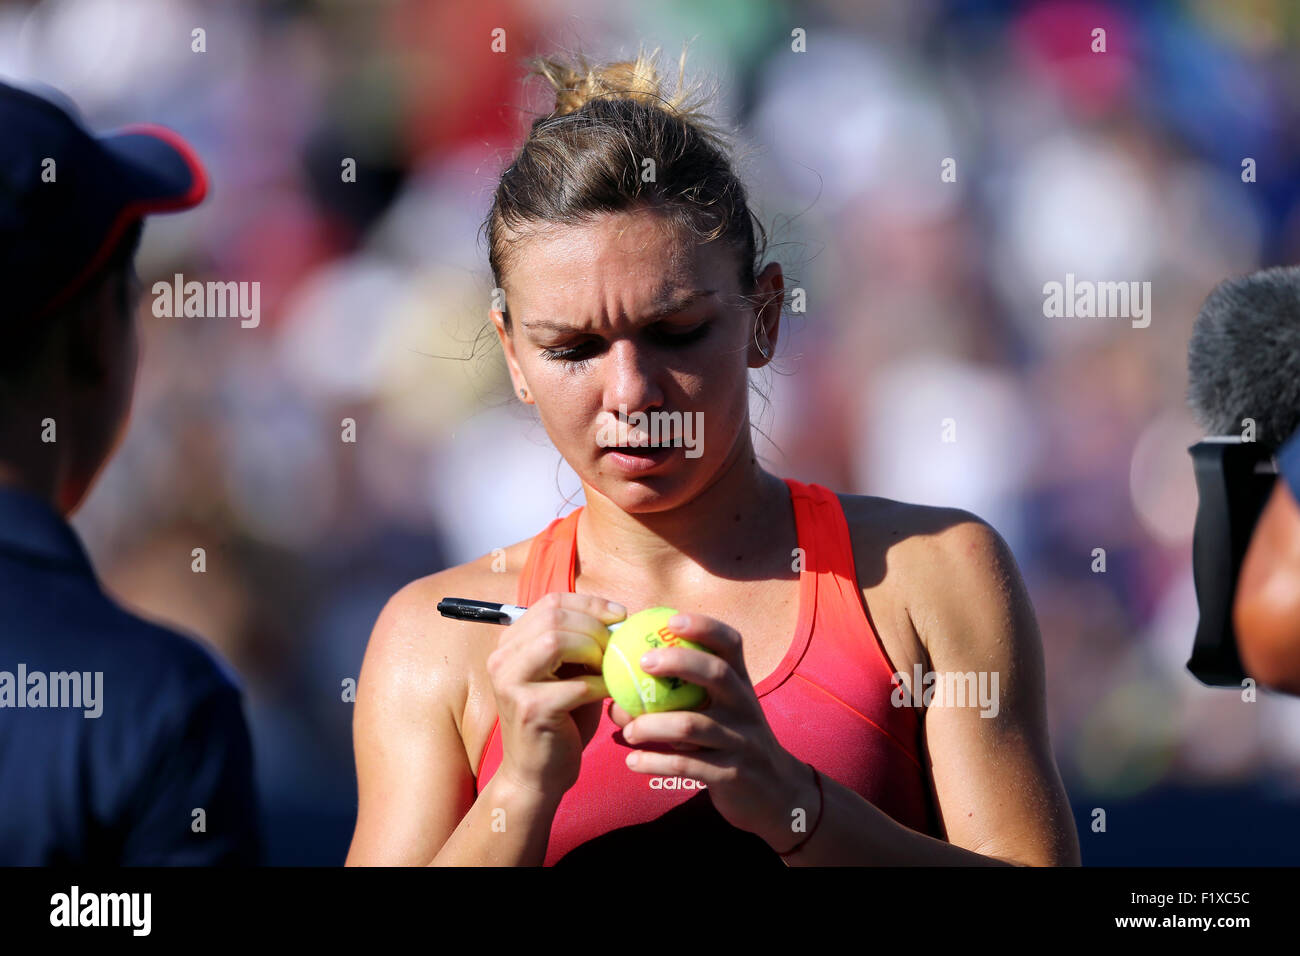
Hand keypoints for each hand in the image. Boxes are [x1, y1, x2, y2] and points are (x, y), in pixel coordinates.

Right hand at [488, 592, 625, 799]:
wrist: (537, 774)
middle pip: (554, 617)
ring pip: (556, 642)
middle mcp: (502, 658)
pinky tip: (610, 694)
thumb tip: (617, 618)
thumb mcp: (567, 673)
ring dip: (593, 651)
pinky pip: (575, 685)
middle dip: (594, 627)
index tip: (620, 615)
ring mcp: (511, 684)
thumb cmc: (560, 721)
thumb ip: (581, 644)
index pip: (551, 602)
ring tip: (608, 668)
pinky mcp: (530, 710)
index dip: (590, 603)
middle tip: (616, 646)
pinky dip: (600, 686)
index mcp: (511, 643)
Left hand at [608, 611, 808, 846]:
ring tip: (628, 730)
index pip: (730, 645)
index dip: (704, 627)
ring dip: (653, 724)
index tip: (671, 620)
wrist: (777, 794)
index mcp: (742, 685)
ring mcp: (741, 740)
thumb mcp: (719, 715)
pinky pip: (688, 764)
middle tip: (643, 662)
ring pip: (693, 724)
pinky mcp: (732, 774)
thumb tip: (617, 699)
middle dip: (679, 662)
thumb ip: (679, 702)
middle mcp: (745, 706)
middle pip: (716, 673)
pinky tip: (633, 762)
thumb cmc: (732, 744)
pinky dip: (656, 762)